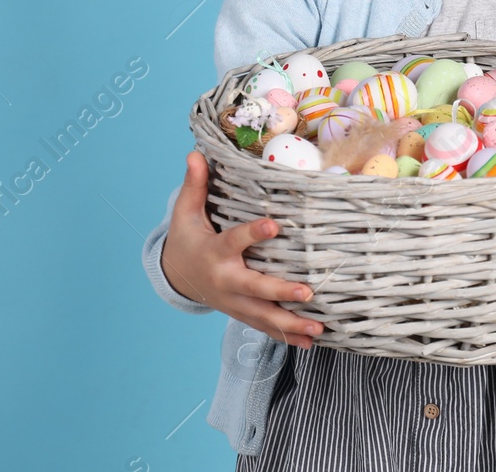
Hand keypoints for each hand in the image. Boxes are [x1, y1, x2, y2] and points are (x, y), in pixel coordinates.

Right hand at [159, 150, 324, 347]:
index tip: (274, 225)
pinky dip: (287, 336)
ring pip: (264, 316)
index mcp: (215, 252)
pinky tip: (311, 341)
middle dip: (280, 293)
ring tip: (318, 328)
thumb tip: (195, 153)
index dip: (253, 233)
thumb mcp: (186, 212)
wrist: (177, 275)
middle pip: (255, 289)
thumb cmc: (188, 237)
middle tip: (307, 292)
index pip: (235, 241)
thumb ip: (195, 185)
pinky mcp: (242, 312)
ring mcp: (235, 302)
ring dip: (292, 324)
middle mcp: (226, 280)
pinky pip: (265, 327)